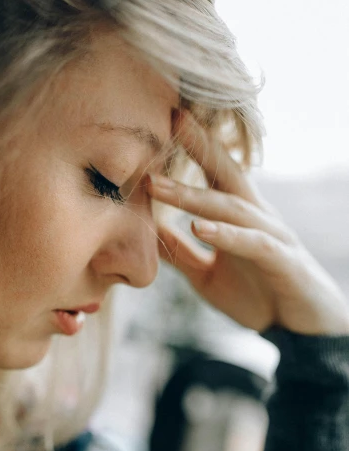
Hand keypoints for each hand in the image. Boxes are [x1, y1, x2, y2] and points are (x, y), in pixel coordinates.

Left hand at [148, 110, 348, 334]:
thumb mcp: (206, 275)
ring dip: (193, 195)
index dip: (191, 146)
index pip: (213, 172)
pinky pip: (252, 243)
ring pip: (231, 207)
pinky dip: (225, 235)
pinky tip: (199, 228)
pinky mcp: (283, 261)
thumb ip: (181, 253)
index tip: (161, 120)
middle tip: (171, 117)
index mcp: (239, 216)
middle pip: (227, 173)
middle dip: (199, 144)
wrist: (303, 333)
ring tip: (158, 184)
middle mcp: (256, 216)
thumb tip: (148, 232)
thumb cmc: (258, 297)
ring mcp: (272, 235)